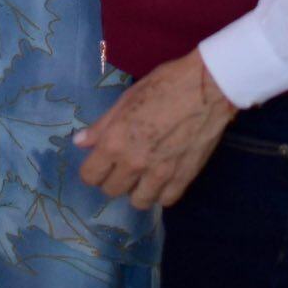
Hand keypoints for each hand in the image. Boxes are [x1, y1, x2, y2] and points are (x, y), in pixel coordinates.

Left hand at [75, 50, 237, 208]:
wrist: (207, 89)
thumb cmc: (164, 85)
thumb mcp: (126, 99)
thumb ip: (102, 125)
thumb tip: (80, 142)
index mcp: (115, 142)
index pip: (90, 176)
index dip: (92, 169)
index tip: (100, 162)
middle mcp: (134, 163)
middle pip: (111, 190)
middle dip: (113, 179)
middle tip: (122, 164)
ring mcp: (160, 174)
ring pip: (138, 201)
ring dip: (137, 189)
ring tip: (143, 174)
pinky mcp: (184, 178)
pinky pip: (166, 201)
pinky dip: (162, 192)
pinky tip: (163, 177)